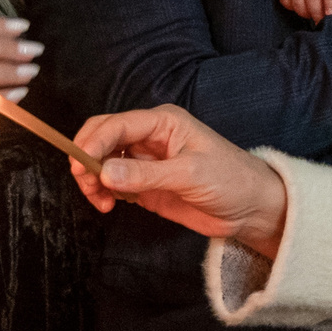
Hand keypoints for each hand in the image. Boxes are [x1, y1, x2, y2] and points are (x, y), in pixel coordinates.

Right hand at [71, 105, 289, 257]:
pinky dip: (103, 192)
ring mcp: (145, 160)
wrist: (250, 209)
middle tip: (86, 183)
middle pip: (103, 137)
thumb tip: (105, 173)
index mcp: (163, 121)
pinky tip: (112, 204)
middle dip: (87, 158)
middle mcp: (150, 136)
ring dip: (93, 179)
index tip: (81, 166)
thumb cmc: (231, 180)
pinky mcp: (143, 184)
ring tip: (103, 202)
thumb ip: (146, 174)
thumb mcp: (189, 174)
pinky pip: (112, 182)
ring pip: (102, 161)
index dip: (94, 142)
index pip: (117, 125)